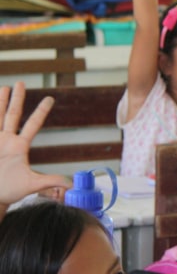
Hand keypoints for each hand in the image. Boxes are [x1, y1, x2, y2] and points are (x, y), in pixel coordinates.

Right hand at [0, 82, 67, 211]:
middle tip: (20, 83)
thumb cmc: (9, 191)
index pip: (33, 124)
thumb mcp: (32, 185)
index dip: (41, 112)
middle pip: (13, 115)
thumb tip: (71, 185)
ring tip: (4, 87)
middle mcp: (6, 140)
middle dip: (16, 99)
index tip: (50, 98)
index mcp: (19, 146)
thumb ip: (51, 181)